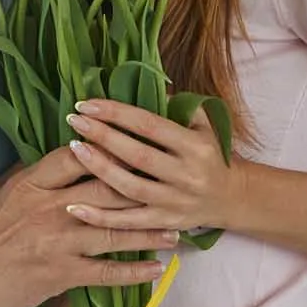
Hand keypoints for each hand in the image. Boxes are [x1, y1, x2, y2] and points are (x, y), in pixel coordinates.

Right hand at [0, 145, 179, 306]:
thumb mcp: (2, 189)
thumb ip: (35, 172)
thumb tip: (68, 153)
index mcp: (33, 181)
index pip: (78, 155)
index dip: (108, 147)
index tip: (134, 146)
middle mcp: (50, 207)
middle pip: (107, 189)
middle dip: (143, 186)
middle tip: (172, 185)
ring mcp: (59, 241)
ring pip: (116, 230)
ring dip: (150, 231)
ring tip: (176, 229)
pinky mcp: (62, 274)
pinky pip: (107, 272)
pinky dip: (135, 273)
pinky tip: (157, 270)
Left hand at [63, 100, 242, 232]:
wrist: (232, 197)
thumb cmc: (211, 154)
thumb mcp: (204, 124)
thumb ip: (178, 105)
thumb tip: (147, 82)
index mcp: (194, 146)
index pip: (150, 125)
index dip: (117, 113)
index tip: (89, 103)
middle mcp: (186, 175)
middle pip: (137, 155)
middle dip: (102, 136)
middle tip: (75, 120)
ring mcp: (175, 202)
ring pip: (130, 187)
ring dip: (99, 168)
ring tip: (73, 149)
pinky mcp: (165, 224)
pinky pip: (128, 223)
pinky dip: (100, 217)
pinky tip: (74, 207)